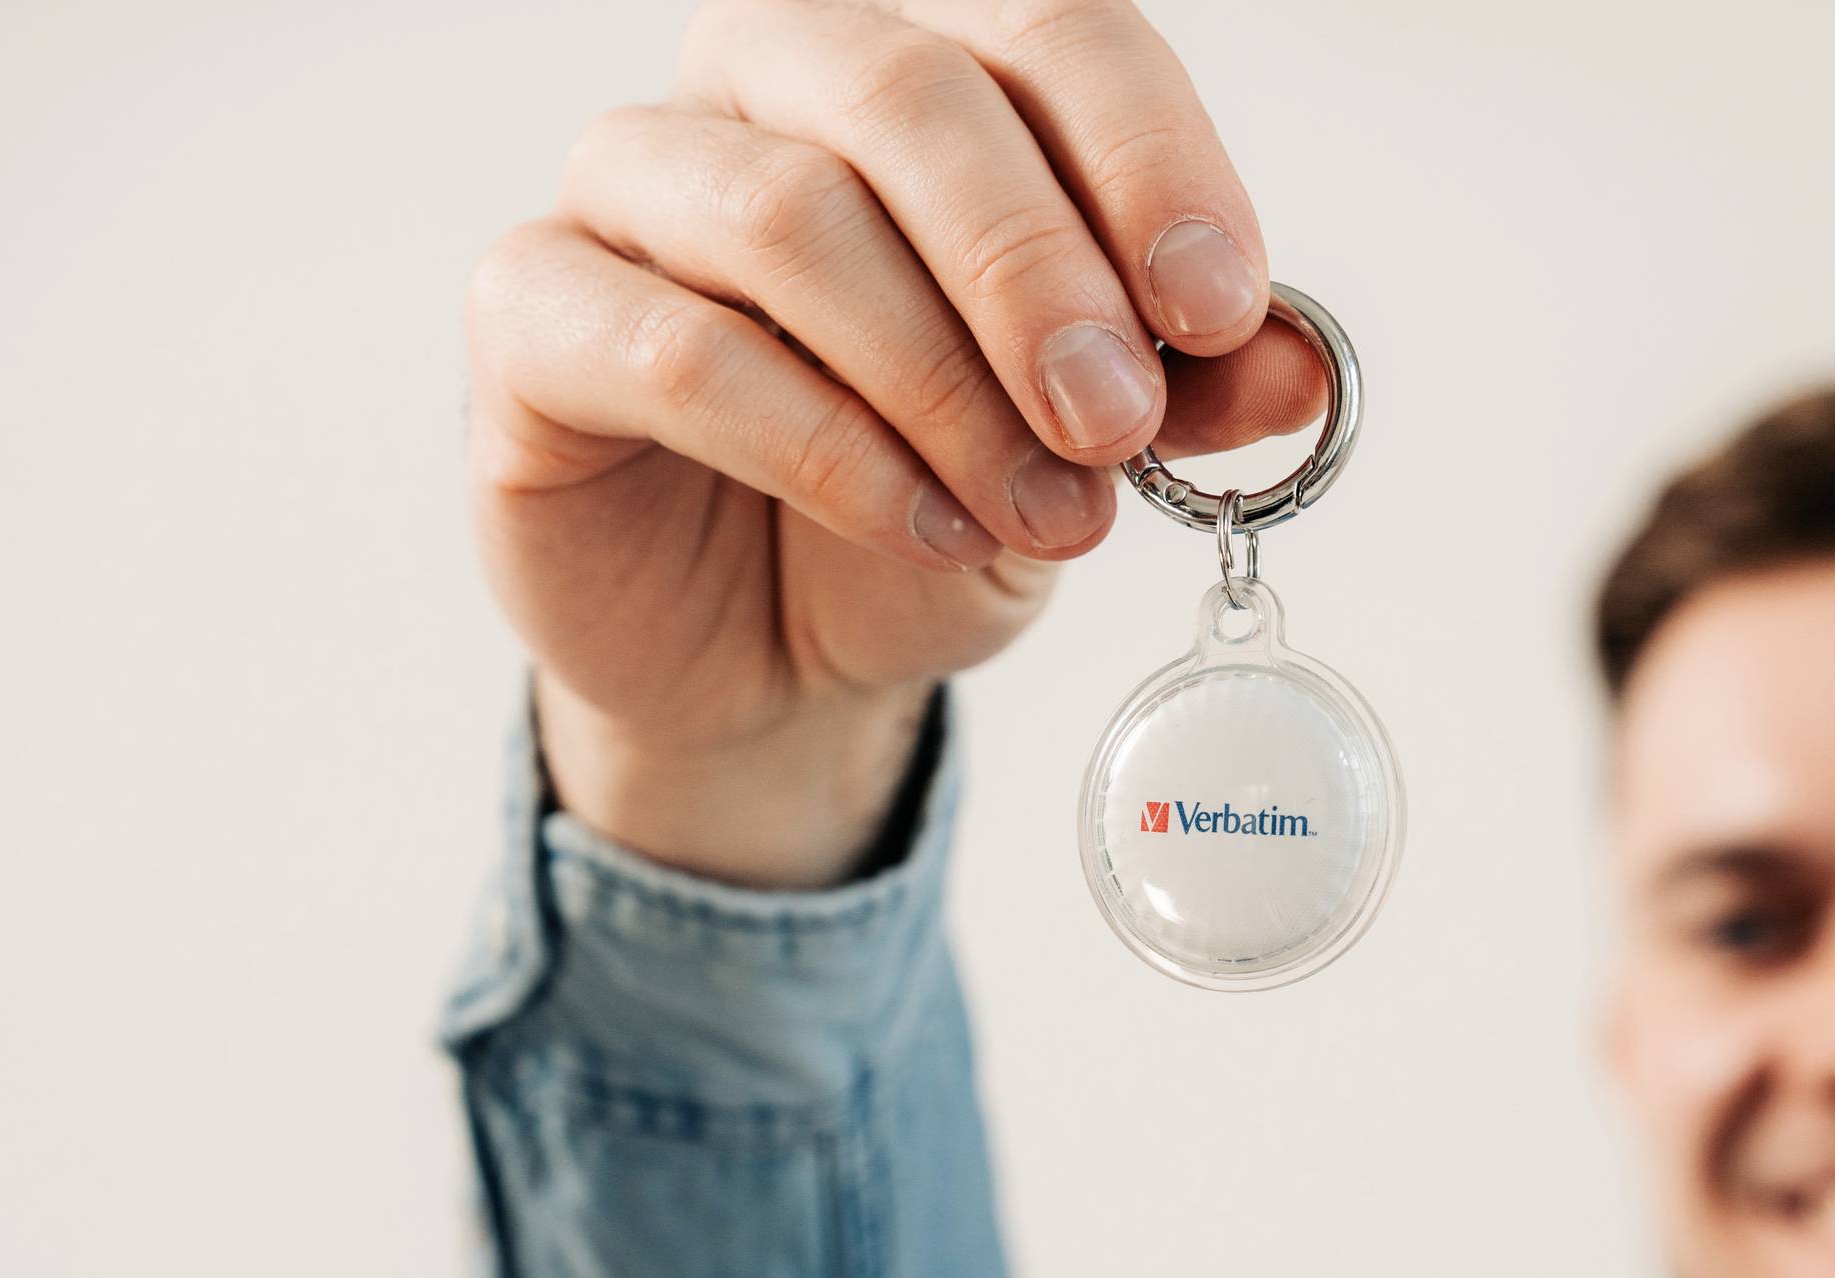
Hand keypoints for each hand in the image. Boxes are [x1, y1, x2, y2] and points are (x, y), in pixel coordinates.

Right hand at [464, 0, 1328, 885]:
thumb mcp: (1087, 456)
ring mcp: (626, 189)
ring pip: (787, 215)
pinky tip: (925, 528)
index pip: (1043, 28)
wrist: (780, 656)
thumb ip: (1189, 394)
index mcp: (916, 67)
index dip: (1147, 158)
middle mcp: (758, 86)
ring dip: (942, 382)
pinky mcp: (533, 318)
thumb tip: (1301, 361)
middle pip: (905, 92)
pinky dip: (827, 447)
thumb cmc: (930, 502)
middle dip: (1037, 267)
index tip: (1222, 310)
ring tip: (1039, 512)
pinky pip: (678, 348)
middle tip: (1116, 422)